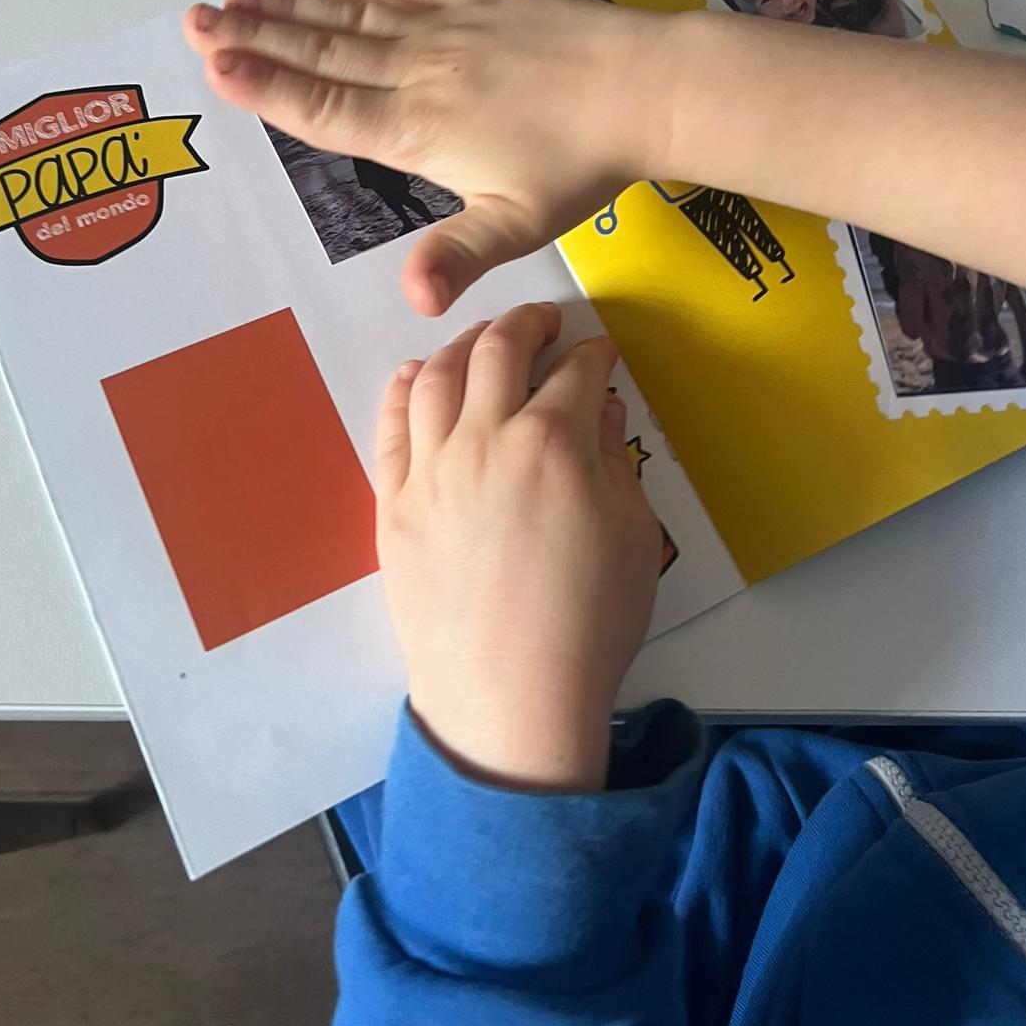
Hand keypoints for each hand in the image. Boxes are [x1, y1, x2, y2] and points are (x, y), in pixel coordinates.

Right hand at [184, 0, 674, 314]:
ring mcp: (447, 31)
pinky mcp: (479, 4)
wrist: (646, 88)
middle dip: (254, 38)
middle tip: (195, 17)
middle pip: (322, 55)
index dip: (266, 88)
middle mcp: (418, 73)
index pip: (325, 110)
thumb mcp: (518, 224)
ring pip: (353, 18)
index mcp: (418, 130)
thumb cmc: (581, 165)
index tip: (214, 63)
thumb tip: (410, 301)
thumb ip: (457, 257)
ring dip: (291, 7)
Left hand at [374, 302, 664, 791]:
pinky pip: (391, 426)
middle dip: (528, 323)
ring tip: (483, 341)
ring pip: (438, 374)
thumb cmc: (589, 627)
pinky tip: (418, 375)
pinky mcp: (391, 504)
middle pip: (499, 350)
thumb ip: (615, 461)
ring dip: (464, 344)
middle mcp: (486, 438)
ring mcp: (430, 469)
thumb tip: (602, 408)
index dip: (594, 352)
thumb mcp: (634, 538)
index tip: (600, 352)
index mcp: (556, 442)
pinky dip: (405, 388)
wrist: (507, 702)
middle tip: (544, 323)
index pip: (577, 370)